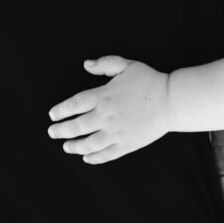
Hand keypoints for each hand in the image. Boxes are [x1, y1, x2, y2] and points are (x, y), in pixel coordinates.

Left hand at [46, 56, 170, 164]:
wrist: (171, 100)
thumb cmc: (149, 80)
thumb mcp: (127, 65)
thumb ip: (105, 63)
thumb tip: (85, 64)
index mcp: (104, 96)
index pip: (74, 105)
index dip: (61, 111)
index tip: (52, 115)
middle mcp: (106, 116)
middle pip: (76, 127)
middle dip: (61, 131)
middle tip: (52, 132)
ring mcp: (116, 132)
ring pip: (88, 144)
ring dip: (74, 146)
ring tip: (66, 147)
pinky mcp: (126, 144)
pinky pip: (106, 154)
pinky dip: (94, 158)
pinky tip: (86, 158)